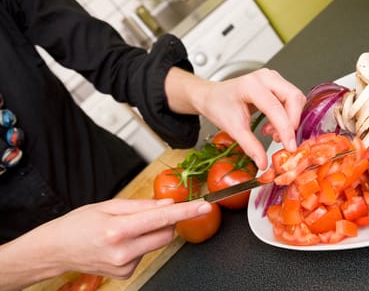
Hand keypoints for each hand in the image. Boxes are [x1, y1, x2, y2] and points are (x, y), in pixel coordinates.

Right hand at [0, 199, 211, 289]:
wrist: (56, 250)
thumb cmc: (78, 225)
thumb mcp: (108, 206)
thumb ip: (141, 205)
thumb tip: (167, 203)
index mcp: (118, 229)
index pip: (162, 218)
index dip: (186, 211)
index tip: (203, 206)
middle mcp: (123, 251)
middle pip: (166, 233)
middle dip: (167, 221)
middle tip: (151, 213)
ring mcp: (125, 266)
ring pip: (157, 243)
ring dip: (151, 232)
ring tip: (125, 229)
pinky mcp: (126, 273)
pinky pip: (146, 253)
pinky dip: (141, 244)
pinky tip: (121, 242)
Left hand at [165, 68, 305, 168]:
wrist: (212, 97)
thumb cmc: (218, 106)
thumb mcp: (233, 129)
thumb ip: (250, 146)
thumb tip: (263, 162)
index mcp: (251, 85)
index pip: (276, 107)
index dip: (286, 129)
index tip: (290, 147)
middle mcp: (264, 78)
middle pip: (293, 97)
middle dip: (291, 122)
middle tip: (281, 139)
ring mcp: (272, 78)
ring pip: (295, 98)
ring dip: (289, 120)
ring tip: (272, 132)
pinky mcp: (276, 84)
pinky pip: (291, 100)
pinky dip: (286, 116)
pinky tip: (271, 126)